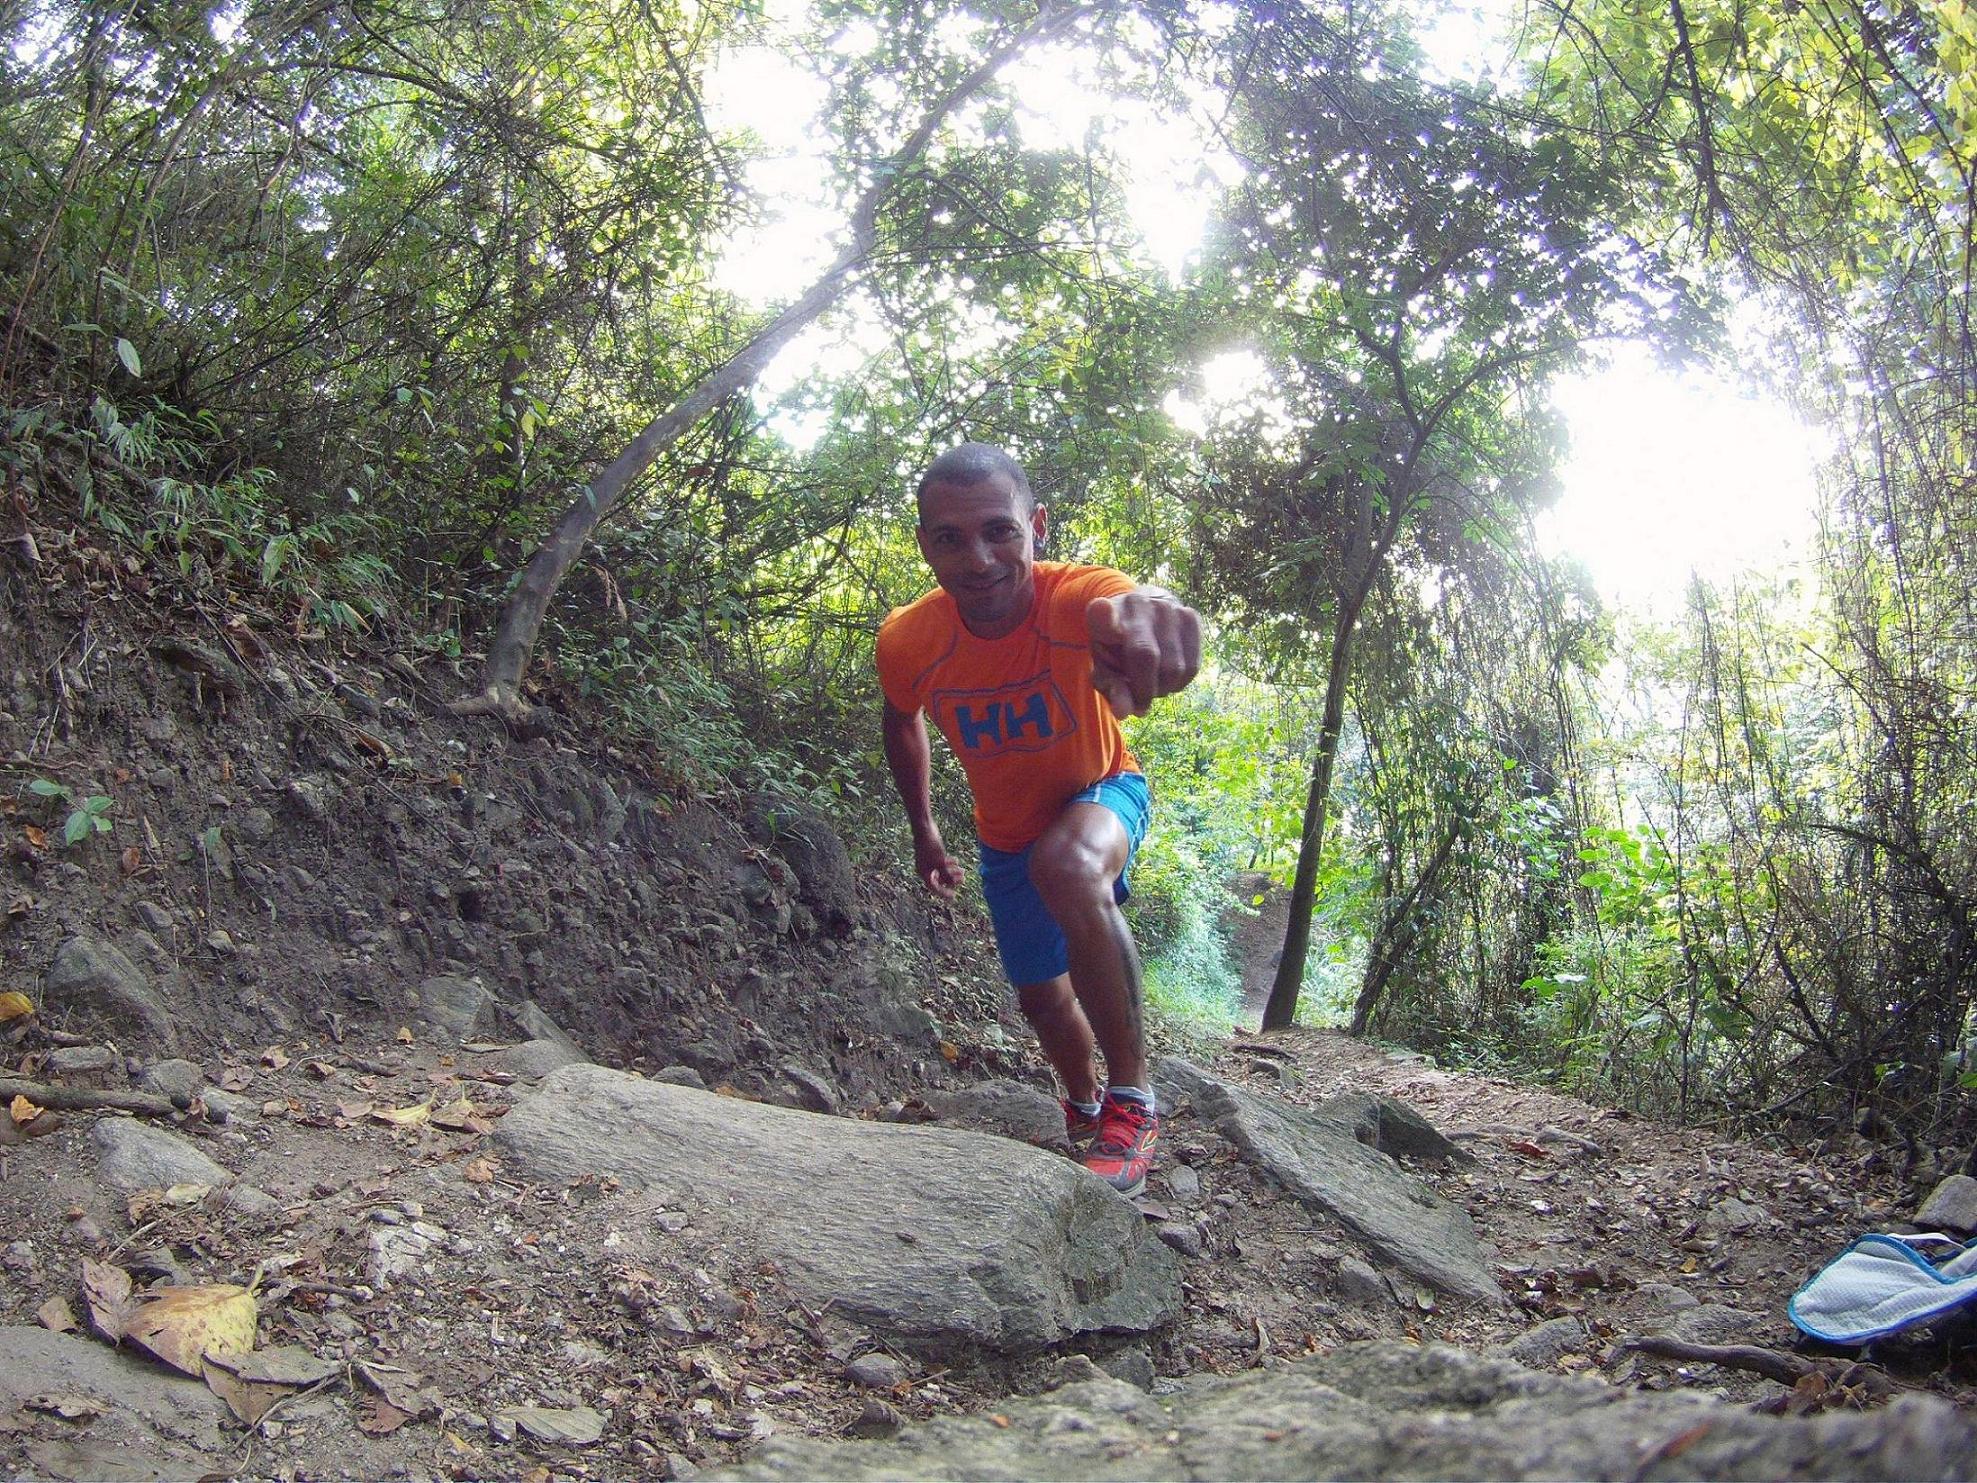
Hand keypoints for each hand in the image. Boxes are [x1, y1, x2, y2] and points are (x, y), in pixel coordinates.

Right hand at [914, 832, 963, 898]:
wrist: (925, 828)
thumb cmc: (931, 846)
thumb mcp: (941, 862)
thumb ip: (946, 874)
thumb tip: (952, 884)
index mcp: (924, 873)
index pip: (934, 888)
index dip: (943, 893)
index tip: (953, 896)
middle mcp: (925, 869)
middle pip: (939, 880)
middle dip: (951, 880)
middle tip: (962, 879)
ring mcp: (929, 862)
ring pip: (942, 871)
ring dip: (952, 872)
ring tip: (962, 870)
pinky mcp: (933, 854)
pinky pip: (942, 864)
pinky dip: (949, 864)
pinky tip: (956, 861)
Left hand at [1087, 589, 1201, 717]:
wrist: (1143, 613)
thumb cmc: (1118, 649)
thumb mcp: (1105, 669)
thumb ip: (1112, 690)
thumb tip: (1124, 713)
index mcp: (1103, 616)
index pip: (1102, 614)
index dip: (1102, 615)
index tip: (1101, 609)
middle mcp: (1136, 604)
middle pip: (1146, 656)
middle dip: (1144, 689)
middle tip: (1140, 695)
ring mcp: (1166, 607)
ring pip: (1174, 667)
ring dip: (1164, 688)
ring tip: (1153, 682)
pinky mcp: (1190, 615)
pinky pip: (1192, 666)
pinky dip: (1181, 682)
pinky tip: (1170, 676)